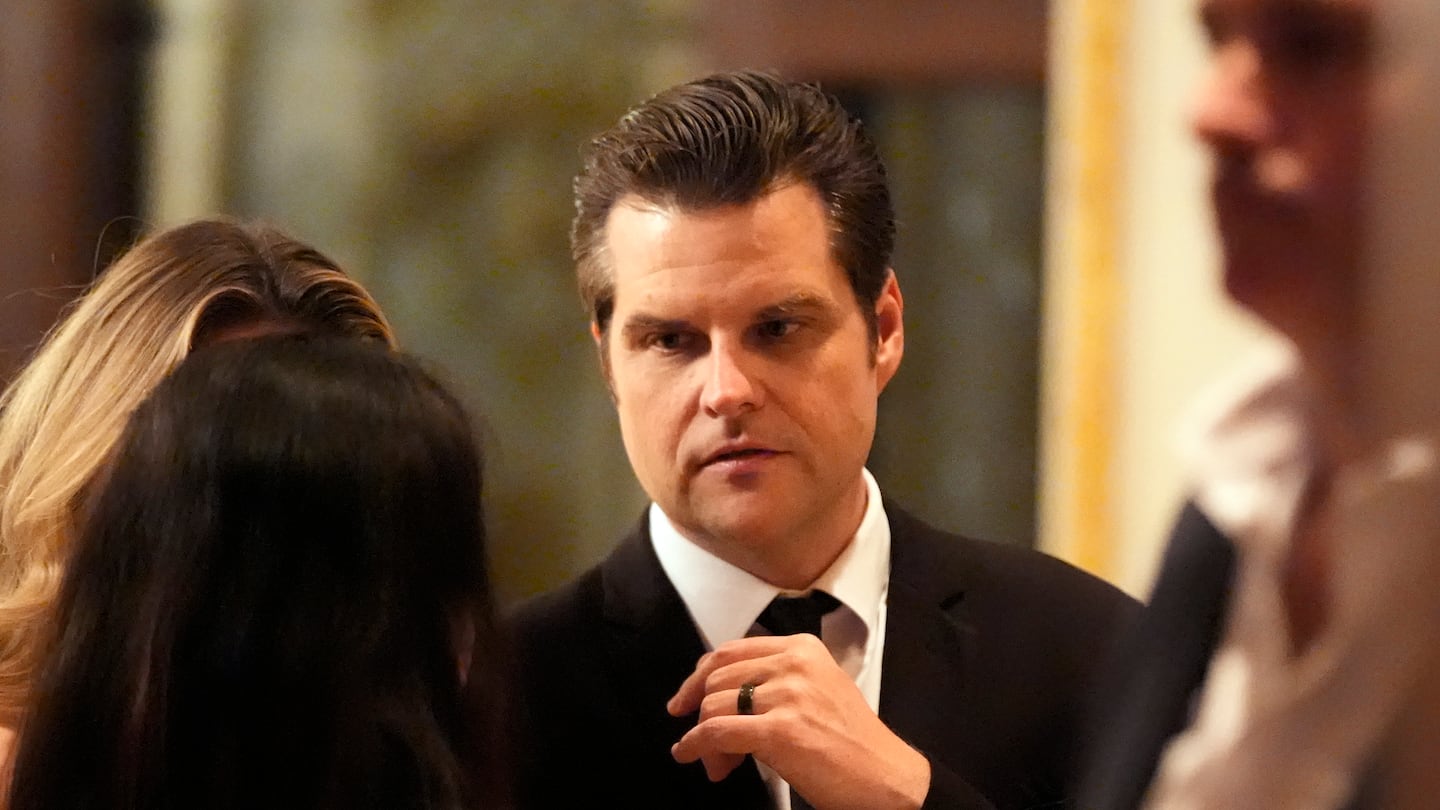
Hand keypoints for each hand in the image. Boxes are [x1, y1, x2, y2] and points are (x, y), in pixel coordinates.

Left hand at [666, 635, 929, 809]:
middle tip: (706, 744)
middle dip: (702, 713)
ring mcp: (788, 695)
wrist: (886, 777)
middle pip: (717, 679)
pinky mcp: (781, 730)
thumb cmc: (853, 742)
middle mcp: (794, 664)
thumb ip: (774, 681)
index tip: (685, 698)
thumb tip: (718, 699)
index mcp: (802, 648)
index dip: (699, 676)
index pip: (731, 651)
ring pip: (713, 706)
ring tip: (719, 764)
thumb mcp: (818, 689)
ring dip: (704, 740)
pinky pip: (717, 732)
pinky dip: (696, 746)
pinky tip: (694, 757)